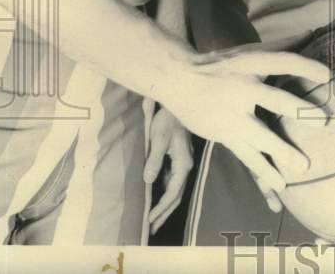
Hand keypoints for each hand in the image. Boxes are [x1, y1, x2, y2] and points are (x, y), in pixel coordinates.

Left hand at [143, 107, 193, 233]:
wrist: (177, 104)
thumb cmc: (168, 119)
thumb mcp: (159, 138)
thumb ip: (154, 159)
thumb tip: (148, 182)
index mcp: (183, 164)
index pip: (172, 193)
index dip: (160, 209)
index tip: (148, 221)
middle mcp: (186, 166)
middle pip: (176, 196)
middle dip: (164, 214)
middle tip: (150, 230)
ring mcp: (183, 163)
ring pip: (175, 191)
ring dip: (164, 206)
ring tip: (152, 221)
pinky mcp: (178, 159)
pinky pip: (172, 183)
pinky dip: (164, 194)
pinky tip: (156, 199)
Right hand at [159, 43, 330, 213]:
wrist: (179, 79)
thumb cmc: (223, 63)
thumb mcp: (250, 50)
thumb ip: (283, 45)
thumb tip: (313, 32)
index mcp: (251, 64)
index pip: (282, 62)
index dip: (304, 66)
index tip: (327, 74)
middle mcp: (243, 88)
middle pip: (273, 99)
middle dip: (297, 110)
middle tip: (322, 120)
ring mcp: (233, 115)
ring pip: (260, 136)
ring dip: (282, 151)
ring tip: (304, 166)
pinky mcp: (226, 135)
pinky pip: (248, 155)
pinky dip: (264, 170)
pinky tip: (280, 185)